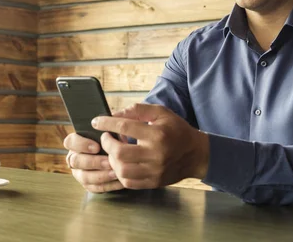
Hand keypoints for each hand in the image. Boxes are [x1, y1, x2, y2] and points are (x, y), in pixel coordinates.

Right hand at [63, 133, 124, 192]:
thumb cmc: (111, 140)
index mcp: (75, 143)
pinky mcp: (88, 185)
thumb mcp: (111, 134)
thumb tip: (118, 136)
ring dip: (101, 175)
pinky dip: (108, 185)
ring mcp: (79, 173)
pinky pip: (95, 188)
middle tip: (109, 162)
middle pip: (76, 161)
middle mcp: (74, 158)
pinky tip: (119, 181)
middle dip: (93, 162)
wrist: (117, 155)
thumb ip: (111, 133)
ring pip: (84, 177)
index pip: (70, 142)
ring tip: (115, 173)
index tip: (97, 147)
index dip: (82, 144)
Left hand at [92, 103, 208, 189]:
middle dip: (107, 143)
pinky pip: (128, 182)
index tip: (96, 122)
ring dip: (111, 159)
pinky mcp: (153, 182)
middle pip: (120, 152)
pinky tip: (120, 163)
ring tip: (113, 151)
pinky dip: (119, 172)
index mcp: (157, 134)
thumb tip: (114, 114)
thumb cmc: (176, 130)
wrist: (196, 154)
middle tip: (106, 137)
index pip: (125, 127)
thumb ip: (138, 110)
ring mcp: (154, 171)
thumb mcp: (161, 113)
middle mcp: (156, 154)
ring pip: (121, 169)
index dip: (107, 123)